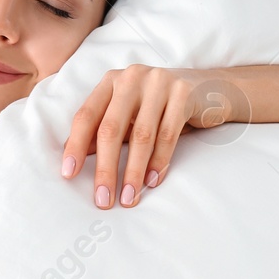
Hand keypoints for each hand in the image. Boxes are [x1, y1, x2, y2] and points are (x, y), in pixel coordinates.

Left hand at [59, 65, 245, 207]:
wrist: (209, 89)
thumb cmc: (159, 107)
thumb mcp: (129, 115)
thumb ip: (104, 131)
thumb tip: (74, 158)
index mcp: (111, 82)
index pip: (86, 116)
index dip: (75, 146)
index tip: (68, 175)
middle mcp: (131, 78)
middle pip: (111, 129)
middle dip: (105, 169)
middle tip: (103, 199)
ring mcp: (158, 82)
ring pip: (140, 135)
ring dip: (133, 172)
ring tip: (129, 198)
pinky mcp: (183, 93)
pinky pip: (168, 134)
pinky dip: (159, 161)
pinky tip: (152, 181)